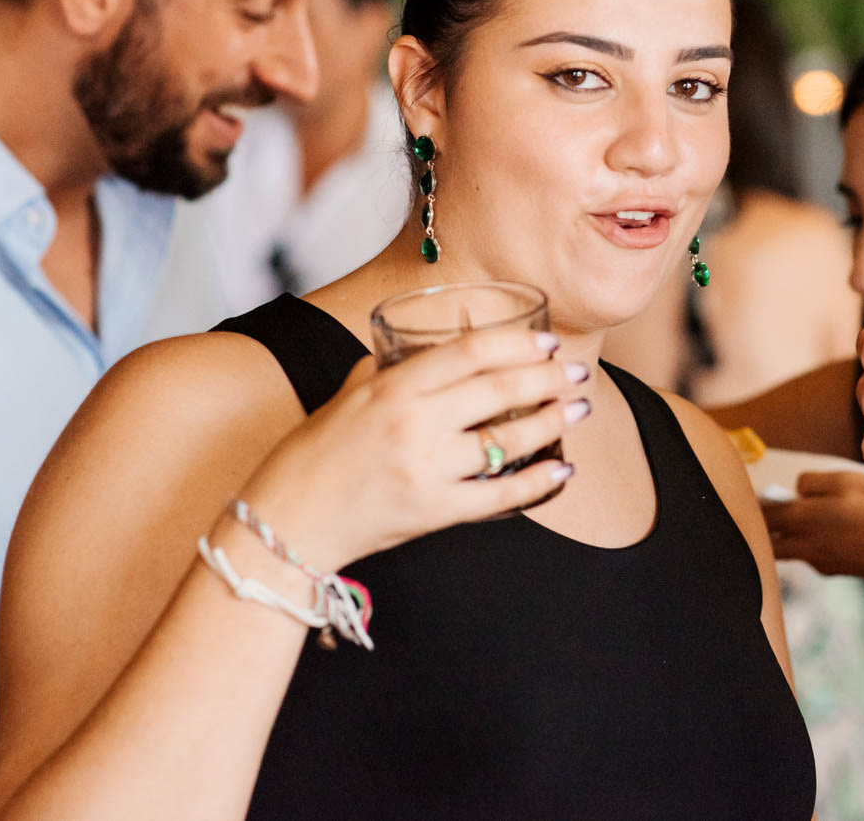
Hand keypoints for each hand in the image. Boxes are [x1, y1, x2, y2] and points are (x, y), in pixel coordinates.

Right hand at [238, 328, 587, 567]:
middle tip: (575, 372)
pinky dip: (538, 482)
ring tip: (577, 409)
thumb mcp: (348, 394)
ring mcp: (427, 468)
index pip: (473, 351)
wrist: (286, 522)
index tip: (548, 342)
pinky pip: (500, 494)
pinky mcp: (434, 511)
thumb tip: (428, 349)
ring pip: (509, 439)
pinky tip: (562, 470)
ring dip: (552, 422)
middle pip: (500, 389)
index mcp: (394, 385)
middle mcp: (415, 421)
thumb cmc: (314, 454)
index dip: (519, 343)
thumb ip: (389, 369)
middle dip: (548, 378)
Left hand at [762, 471, 863, 586]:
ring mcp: (820, 563)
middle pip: (770, 541)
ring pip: (792, 550)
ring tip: (813, 517)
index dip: (757, 504)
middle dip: (768, 527)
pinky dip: (815, 544)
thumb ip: (811, 483)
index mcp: (801, 519)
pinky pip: (814, 556)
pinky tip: (839, 532)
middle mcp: (804, 546)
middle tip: (777, 509)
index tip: (759, 495)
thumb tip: (797, 491)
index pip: (762, 515)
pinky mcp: (836, 571)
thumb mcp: (845, 481)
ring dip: (791, 536)